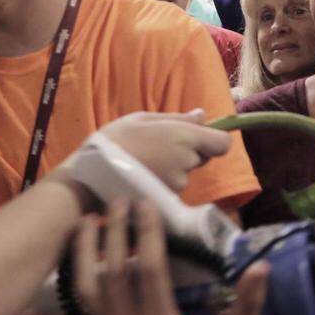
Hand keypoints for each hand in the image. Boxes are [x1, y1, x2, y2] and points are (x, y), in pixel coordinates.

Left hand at [74, 199, 267, 314]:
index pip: (149, 269)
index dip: (145, 233)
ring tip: (85, 221)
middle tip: (115, 200)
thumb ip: (248, 304)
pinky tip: (21, 302)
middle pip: (113, 273)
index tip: (144, 203)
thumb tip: (261, 267)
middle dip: (113, 232)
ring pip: (86, 292)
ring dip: (81, 254)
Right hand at [95, 110, 231, 191]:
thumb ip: (177, 118)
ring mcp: (177, 182)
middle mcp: (186, 161)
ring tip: (144, 161)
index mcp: (183, 136)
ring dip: (172, 167)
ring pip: (185, 173)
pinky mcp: (167, 198)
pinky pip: (172, 186)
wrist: (92, 174)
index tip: (197, 137)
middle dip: (187, 152)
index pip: (222, 143)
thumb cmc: (115, 139)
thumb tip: (203, 116)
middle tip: (158, 146)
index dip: (213, 140)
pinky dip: (162, 180)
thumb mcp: (142, 119)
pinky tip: (142, 175)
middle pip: (201, 158)